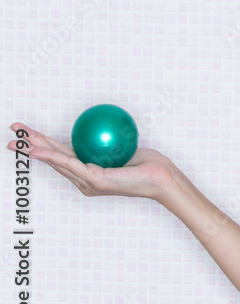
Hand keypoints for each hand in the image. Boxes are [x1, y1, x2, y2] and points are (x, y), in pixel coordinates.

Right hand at [7, 123, 176, 201]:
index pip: (62, 155)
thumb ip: (107, 138)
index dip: (43, 144)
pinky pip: (69, 164)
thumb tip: (98, 121)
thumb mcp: (123, 146)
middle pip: (52, 159)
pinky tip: (37, 149)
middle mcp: (83, 180)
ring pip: (55, 161)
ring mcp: (87, 182)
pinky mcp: (94, 181)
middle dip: (29, 147)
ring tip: (16, 141)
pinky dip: (51, 156)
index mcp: (88, 172)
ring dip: (34, 150)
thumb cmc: (147, 162)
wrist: (161, 177)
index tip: (28, 133)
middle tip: (11, 136)